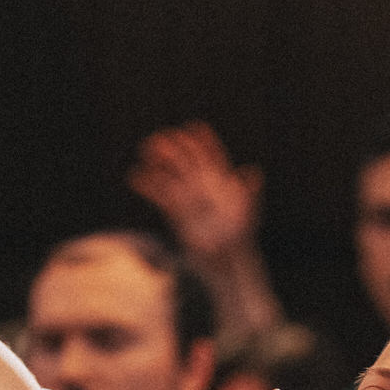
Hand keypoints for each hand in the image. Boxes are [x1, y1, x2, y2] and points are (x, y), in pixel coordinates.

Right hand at [128, 122, 262, 261]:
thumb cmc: (240, 237)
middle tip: (159, 139)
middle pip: (186, 159)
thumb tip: (253, 172)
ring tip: (146, 150)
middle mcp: (203, 185)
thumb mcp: (248, 214)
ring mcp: (188, 197)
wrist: (226, 261)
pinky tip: (135, 177)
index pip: (212, 155)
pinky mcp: (174, 211)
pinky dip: (147, 184)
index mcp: (222, 181)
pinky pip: (159, 194)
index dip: (203, 140)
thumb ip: (250, 193)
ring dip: (159, 161)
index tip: (193, 128)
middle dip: (174, 147)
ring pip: (171, 173)